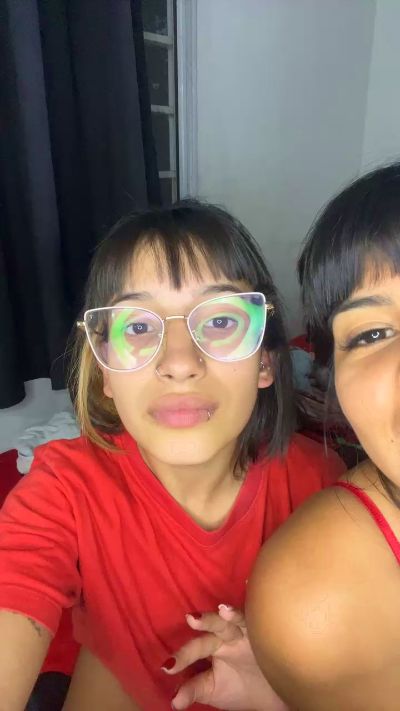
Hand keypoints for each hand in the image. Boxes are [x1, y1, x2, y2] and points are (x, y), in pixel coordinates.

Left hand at [162, 605, 287, 710]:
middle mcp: (228, 634)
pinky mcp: (265, 631)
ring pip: (238, 619)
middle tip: (191, 619)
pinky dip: (256, 607)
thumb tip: (174, 703)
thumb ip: (194, 690)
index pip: (196, 648)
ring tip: (224, 610)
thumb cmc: (240, 688)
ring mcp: (247, 631)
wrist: (273, 696)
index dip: (183, 656)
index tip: (167, 667)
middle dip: (205, 621)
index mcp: (213, 646)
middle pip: (214, 625)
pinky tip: (249, 586)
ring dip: (232, 614)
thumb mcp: (213, 689)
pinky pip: (261, 618)